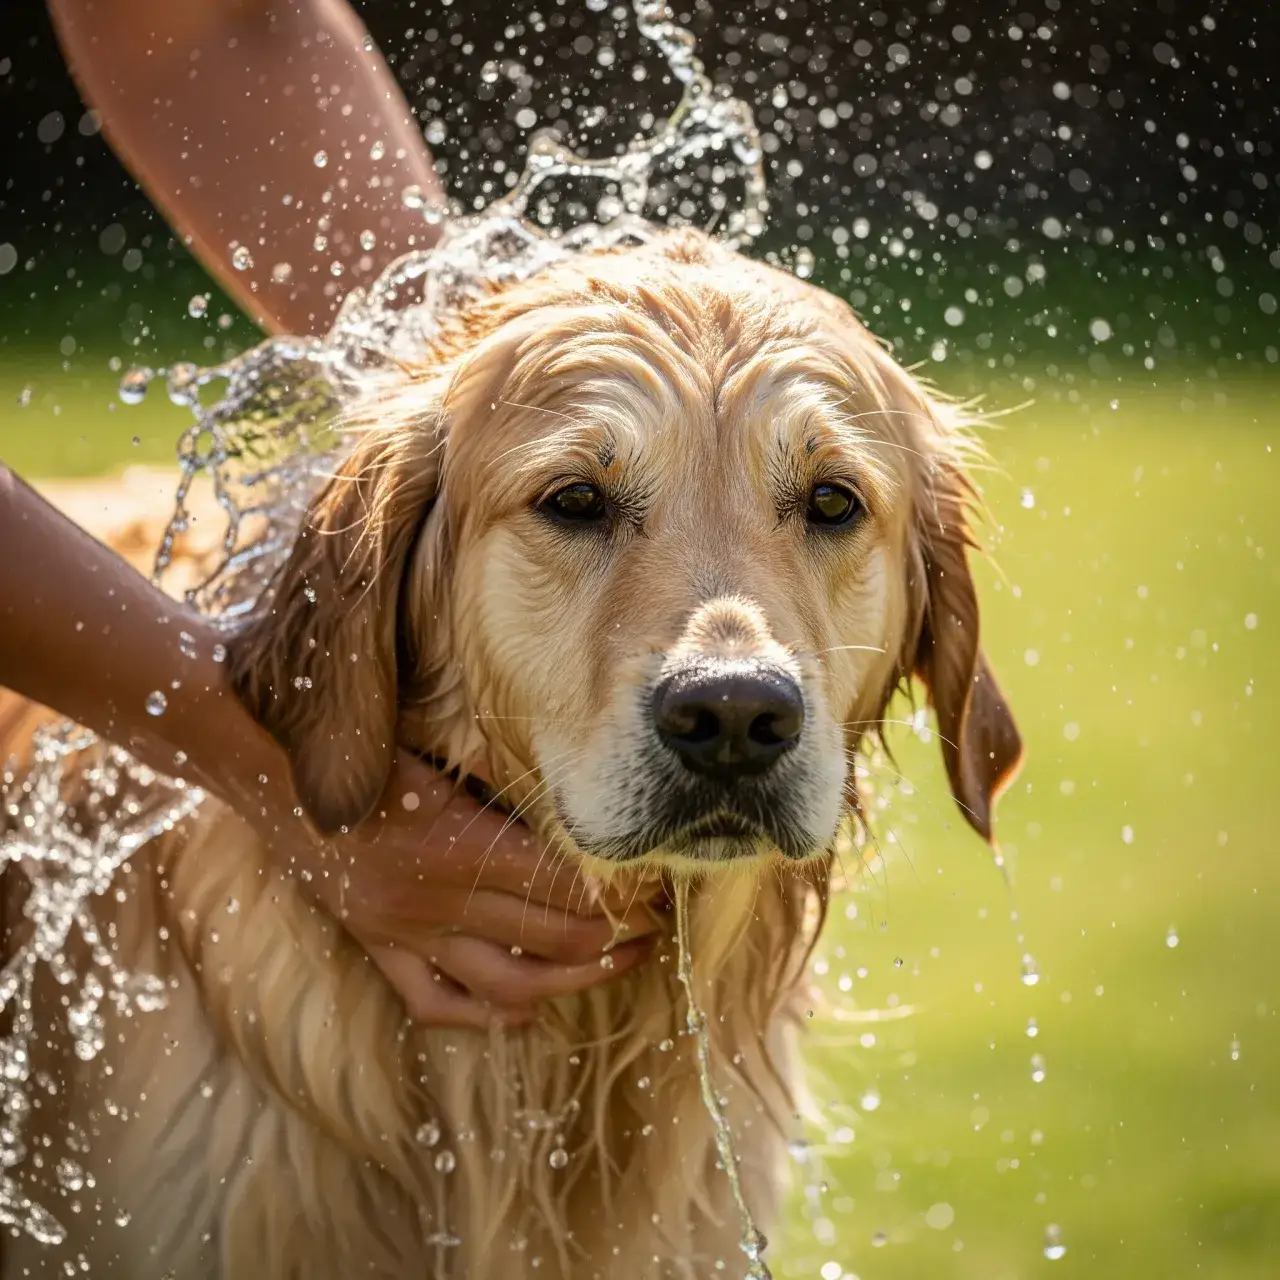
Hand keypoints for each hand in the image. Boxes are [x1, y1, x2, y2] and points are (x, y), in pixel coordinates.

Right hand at [250, 750, 664, 1029]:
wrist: (264, 764)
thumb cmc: (362, 741)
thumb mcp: (440, 749)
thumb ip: (503, 782)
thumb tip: (579, 801)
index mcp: (455, 842)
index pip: (563, 886)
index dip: (621, 892)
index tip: (658, 885)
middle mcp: (433, 897)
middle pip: (549, 937)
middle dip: (615, 935)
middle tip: (658, 924)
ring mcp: (402, 929)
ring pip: (504, 982)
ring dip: (572, 981)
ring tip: (619, 965)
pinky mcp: (375, 943)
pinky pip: (434, 999)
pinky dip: (485, 1013)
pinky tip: (525, 1010)